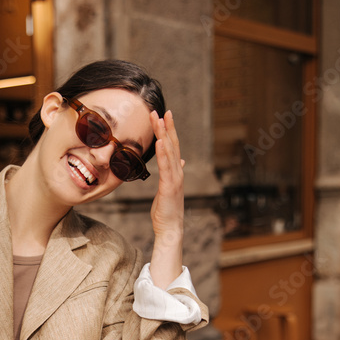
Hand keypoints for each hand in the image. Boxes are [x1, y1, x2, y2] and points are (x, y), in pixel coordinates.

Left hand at [148, 110, 184, 286]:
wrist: (171, 229)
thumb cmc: (167, 211)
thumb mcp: (168, 188)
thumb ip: (173, 173)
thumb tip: (181, 160)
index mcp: (176, 172)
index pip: (172, 147)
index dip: (169, 131)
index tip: (164, 116)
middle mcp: (178, 172)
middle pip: (172, 144)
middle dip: (166, 127)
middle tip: (161, 110)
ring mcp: (175, 179)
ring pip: (170, 152)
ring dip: (164, 134)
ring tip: (159, 119)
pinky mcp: (169, 187)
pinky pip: (167, 166)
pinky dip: (164, 153)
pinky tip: (161, 140)